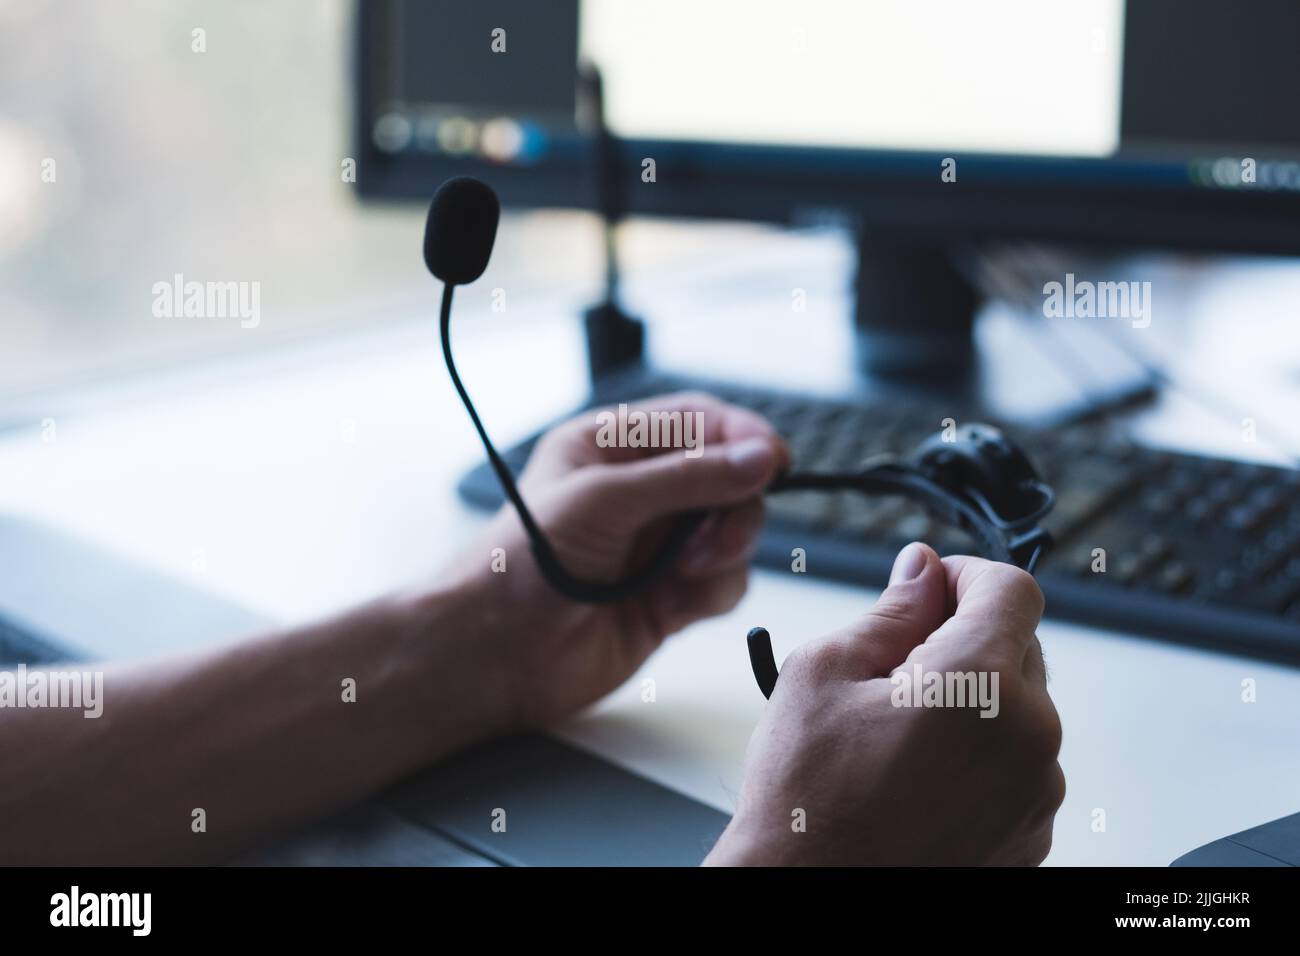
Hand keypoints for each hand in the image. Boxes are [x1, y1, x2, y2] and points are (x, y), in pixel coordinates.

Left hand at [437, 392, 788, 730]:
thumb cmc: (520, 567)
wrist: (494, 657)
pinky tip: (669, 610)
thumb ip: (688, 479)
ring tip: (683, 576)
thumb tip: (761, 458)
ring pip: (734, 532)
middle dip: (734, 506)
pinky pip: (724, 582)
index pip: (698, 422)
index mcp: (611, 448)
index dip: (742, 438)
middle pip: (728, 477)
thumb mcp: (604, 503)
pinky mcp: (670, 596)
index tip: (775, 460)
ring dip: (722, 554)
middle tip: (716, 538)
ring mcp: (657, 545)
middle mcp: (638, 492)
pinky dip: (709, 595)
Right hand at [705, 542, 1064, 865]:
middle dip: (962, 639)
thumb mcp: (823, 674)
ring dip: (972, 702)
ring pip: (1018, 709)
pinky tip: (917, 777)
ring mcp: (1036, 794)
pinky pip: (1017, 766)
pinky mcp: (1031, 835)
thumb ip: (889, 612)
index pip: (1011, 589)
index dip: (964, 575)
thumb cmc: (807, 803)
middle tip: (893, 669)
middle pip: (1018, 646)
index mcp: (981, 685)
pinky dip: (979, 756)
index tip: (930, 588)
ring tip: (897, 737)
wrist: (808, 898)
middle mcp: (1029, 738)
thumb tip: (921, 570)